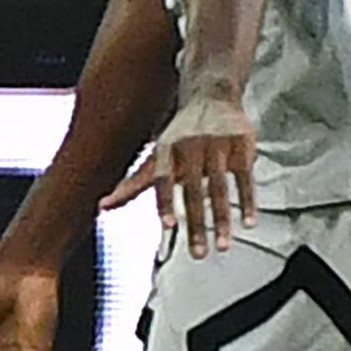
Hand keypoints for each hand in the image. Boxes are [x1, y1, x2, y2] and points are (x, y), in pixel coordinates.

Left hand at [103, 83, 259, 258]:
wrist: (211, 95)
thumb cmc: (179, 134)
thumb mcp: (155, 155)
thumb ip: (132, 183)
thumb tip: (102, 206)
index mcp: (166, 149)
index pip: (163, 178)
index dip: (165, 201)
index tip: (168, 226)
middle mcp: (191, 145)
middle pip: (193, 191)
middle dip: (197, 225)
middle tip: (198, 255)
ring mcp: (218, 144)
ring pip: (220, 188)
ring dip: (223, 220)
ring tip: (222, 246)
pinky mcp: (242, 144)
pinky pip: (246, 178)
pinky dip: (248, 202)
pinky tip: (249, 223)